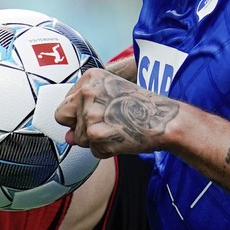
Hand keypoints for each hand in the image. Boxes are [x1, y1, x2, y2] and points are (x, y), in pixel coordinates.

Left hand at [54, 68, 179, 157]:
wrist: (164, 119)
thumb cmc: (142, 107)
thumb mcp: (112, 96)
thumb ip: (84, 112)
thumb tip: (67, 137)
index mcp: (90, 78)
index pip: (64, 104)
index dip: (77, 114)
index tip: (98, 113)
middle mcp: (87, 93)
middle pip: (64, 119)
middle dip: (79, 126)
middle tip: (105, 123)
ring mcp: (91, 115)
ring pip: (79, 138)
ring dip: (96, 140)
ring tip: (117, 129)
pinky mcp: (97, 136)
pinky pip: (93, 151)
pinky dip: (106, 151)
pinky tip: (121, 139)